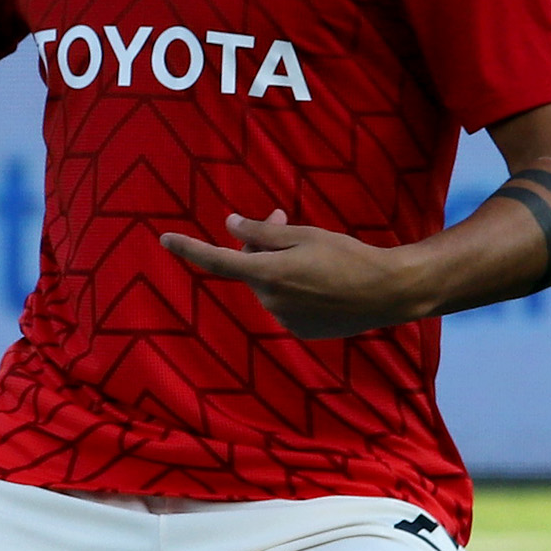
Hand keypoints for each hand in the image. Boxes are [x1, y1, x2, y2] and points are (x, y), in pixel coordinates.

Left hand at [159, 211, 423, 340]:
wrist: (386, 293)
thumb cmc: (347, 256)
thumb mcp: (304, 235)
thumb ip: (263, 233)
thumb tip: (229, 225)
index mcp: (268, 274)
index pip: (217, 261)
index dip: (188, 249)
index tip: (165, 239)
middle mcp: (270, 301)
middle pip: (249, 267)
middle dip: (258, 244)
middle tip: (280, 218)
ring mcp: (284, 320)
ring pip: (268, 286)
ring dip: (278, 267)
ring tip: (314, 256)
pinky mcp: (300, 332)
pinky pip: (285, 304)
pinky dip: (294, 289)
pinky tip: (322, 281)